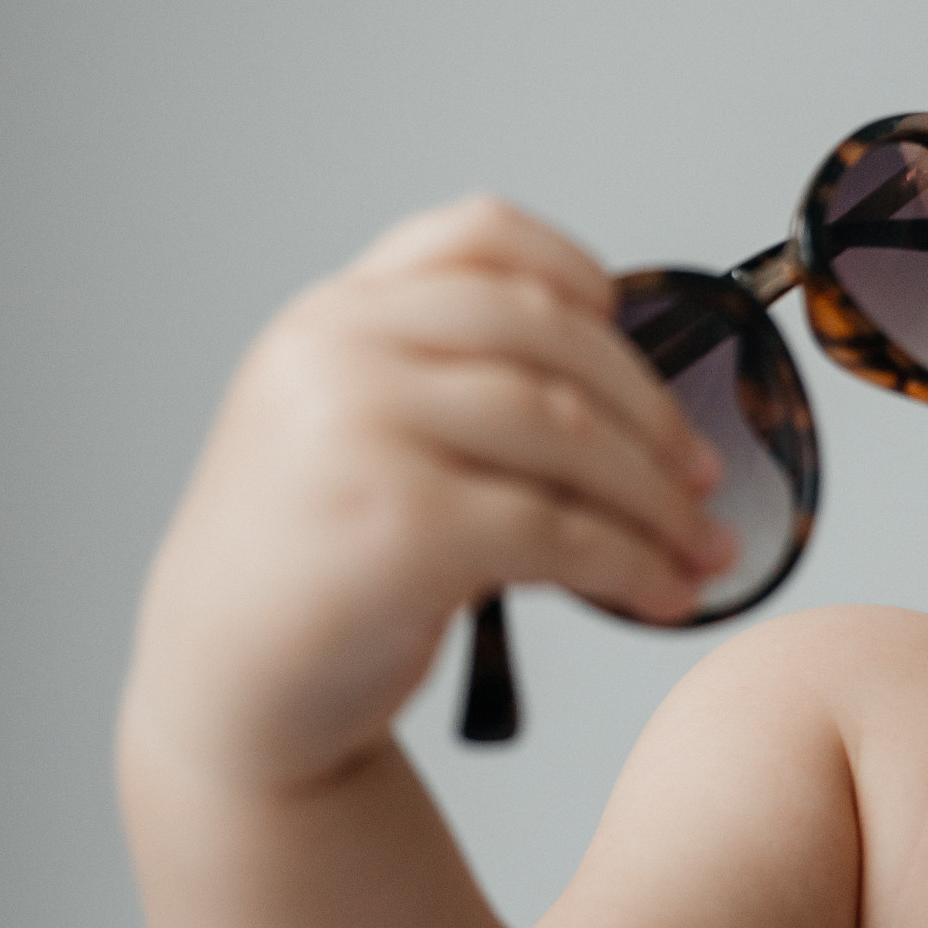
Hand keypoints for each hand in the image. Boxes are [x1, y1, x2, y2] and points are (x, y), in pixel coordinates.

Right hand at [121, 196, 734, 793]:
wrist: (224, 692)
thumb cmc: (307, 567)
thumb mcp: (341, 430)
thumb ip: (436, 376)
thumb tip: (626, 384)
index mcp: (331, 315)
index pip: (478, 235)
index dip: (575, 271)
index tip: (630, 328)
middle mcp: (337, 352)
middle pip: (546, 334)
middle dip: (648, 409)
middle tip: (704, 470)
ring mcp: (360, 431)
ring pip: (564, 430)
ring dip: (656, 496)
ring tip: (701, 543)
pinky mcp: (397, 525)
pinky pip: (555, 528)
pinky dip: (630, 563)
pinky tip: (663, 592)